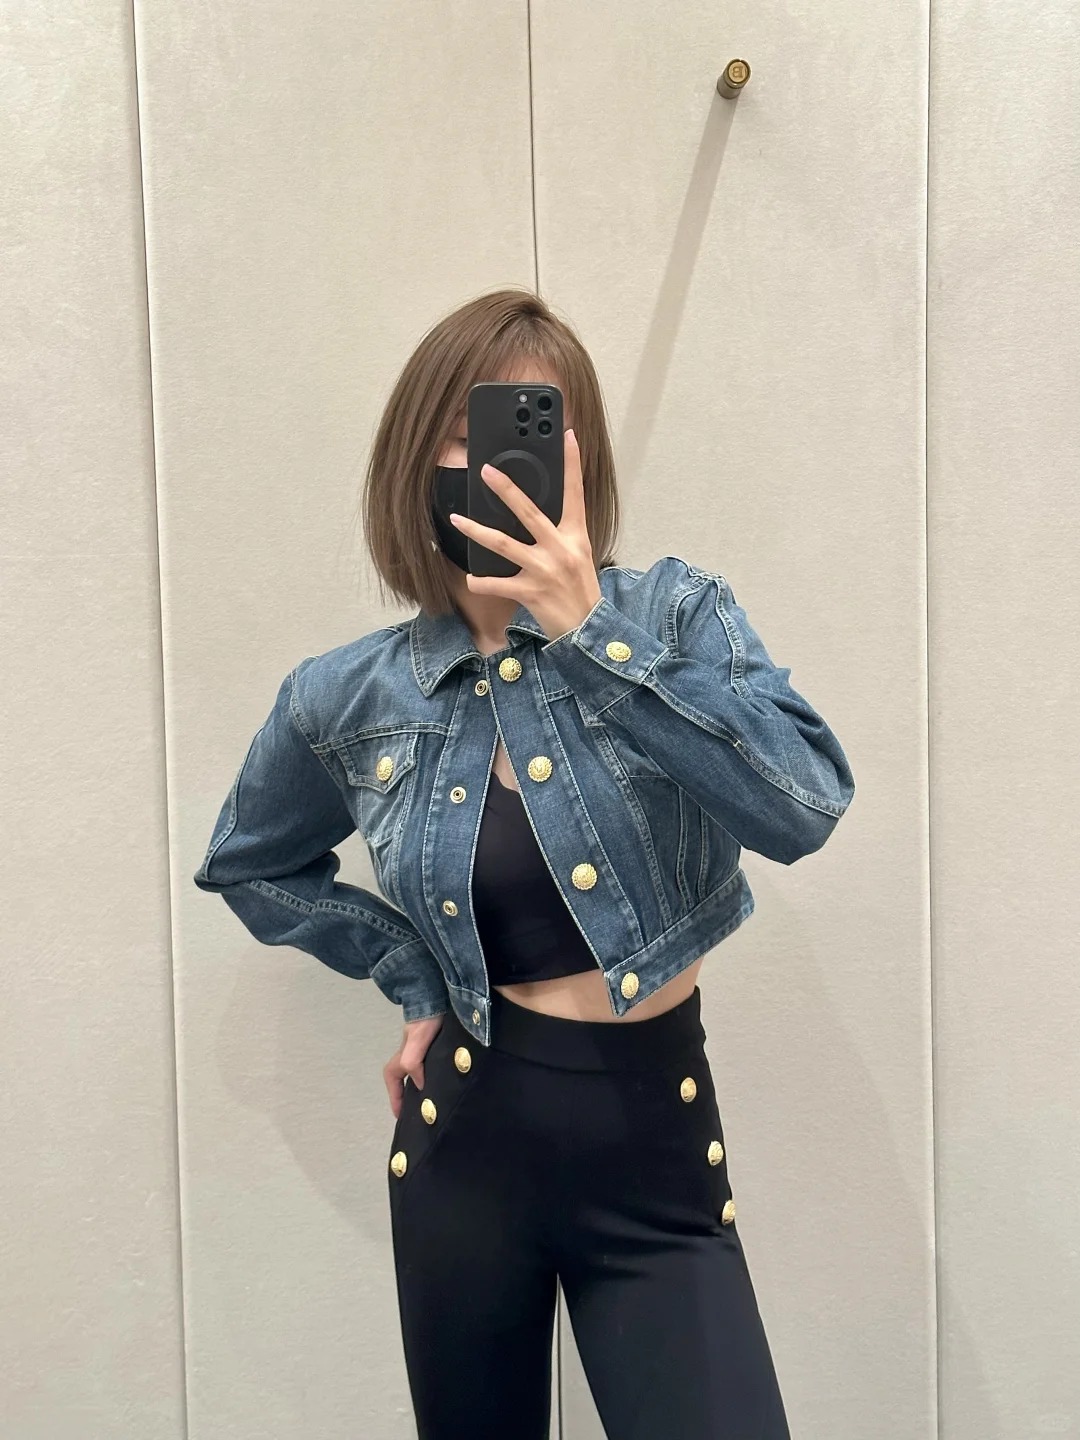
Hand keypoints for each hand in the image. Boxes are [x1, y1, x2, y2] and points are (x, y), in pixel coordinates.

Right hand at [383, 1014, 444, 1119]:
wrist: (442, 992)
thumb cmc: (429, 1016)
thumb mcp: (418, 1039)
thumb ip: (414, 1061)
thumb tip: (421, 1086)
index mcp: (405, 1051)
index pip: (393, 1075)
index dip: (394, 1095)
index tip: (400, 1114)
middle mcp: (414, 1048)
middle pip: (405, 1073)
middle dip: (408, 1091)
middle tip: (419, 1110)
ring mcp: (427, 1043)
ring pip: (421, 1066)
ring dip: (424, 1081)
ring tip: (436, 1099)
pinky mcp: (441, 1038)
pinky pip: (436, 1060)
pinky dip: (439, 1071)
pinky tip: (451, 1078)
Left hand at [448, 426, 601, 640]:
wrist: (586, 628)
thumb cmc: (581, 591)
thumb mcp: (579, 555)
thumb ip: (561, 534)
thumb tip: (538, 515)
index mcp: (575, 536)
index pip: (575, 493)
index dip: (572, 463)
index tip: (567, 436)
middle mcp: (560, 549)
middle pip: (529, 512)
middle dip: (506, 490)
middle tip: (486, 471)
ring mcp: (544, 570)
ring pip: (503, 545)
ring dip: (476, 531)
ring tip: (457, 520)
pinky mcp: (530, 592)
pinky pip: (498, 584)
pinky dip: (481, 582)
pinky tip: (470, 579)